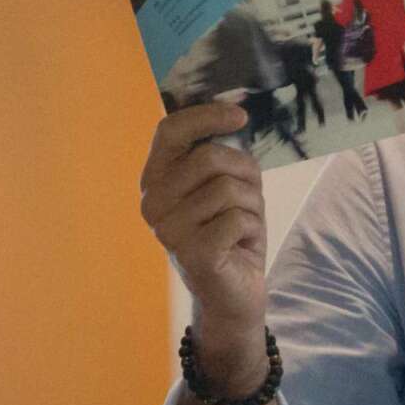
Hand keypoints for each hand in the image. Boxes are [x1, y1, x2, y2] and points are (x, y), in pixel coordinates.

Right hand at [140, 103, 268, 375]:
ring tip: (241, 227)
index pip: (170, 131)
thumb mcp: (229, 184)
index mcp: (156, 180)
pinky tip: (240, 245)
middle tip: (247, 201)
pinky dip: (251, 228)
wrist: (235, 292)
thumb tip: (234, 112)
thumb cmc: (231, 232)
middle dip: (243, 175)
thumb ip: (223, 153)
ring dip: (251, 205)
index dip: (205, 116)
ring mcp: (168, 231)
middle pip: (208, 158)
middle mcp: (153, 203)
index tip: (240, 115)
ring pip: (228, 188)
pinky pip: (237, 218)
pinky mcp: (192, 253)